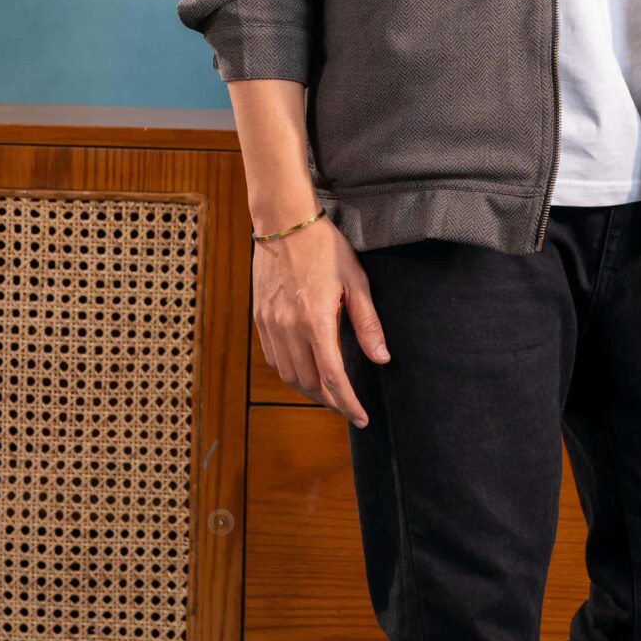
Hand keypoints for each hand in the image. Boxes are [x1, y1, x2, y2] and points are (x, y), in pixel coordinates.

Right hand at [252, 213, 388, 427]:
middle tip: (348, 407)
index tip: (361, 418)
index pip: (334, 378)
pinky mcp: (259, 317)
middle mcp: (289, 327)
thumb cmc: (325, 248)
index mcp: (316, 321)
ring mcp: (270, 323)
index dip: (348, 403)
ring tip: (329, 393)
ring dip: (309, 390)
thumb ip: (368, 324)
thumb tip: (381, 358)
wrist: (283, 222)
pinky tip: (304, 371)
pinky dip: (290, 372)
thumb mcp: (356, 283)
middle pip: (309, 382)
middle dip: (330, 401)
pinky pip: (273, 358)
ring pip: (288, 374)